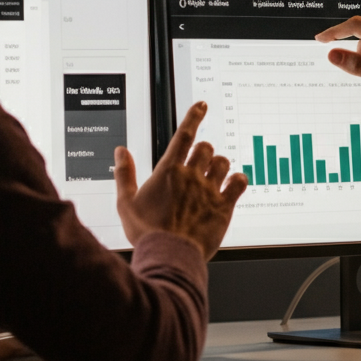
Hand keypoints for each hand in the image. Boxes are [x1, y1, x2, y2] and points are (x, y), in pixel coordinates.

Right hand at [115, 102, 247, 260]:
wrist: (168, 255)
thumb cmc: (147, 232)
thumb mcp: (125, 202)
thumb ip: (124, 174)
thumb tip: (121, 152)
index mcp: (168, 171)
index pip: (184, 135)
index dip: (194, 116)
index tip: (201, 106)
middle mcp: (191, 176)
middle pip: (206, 147)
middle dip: (203, 150)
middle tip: (199, 162)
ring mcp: (209, 190)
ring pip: (223, 162)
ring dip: (219, 165)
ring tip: (213, 175)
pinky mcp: (224, 205)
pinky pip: (240, 182)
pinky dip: (238, 180)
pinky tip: (233, 184)